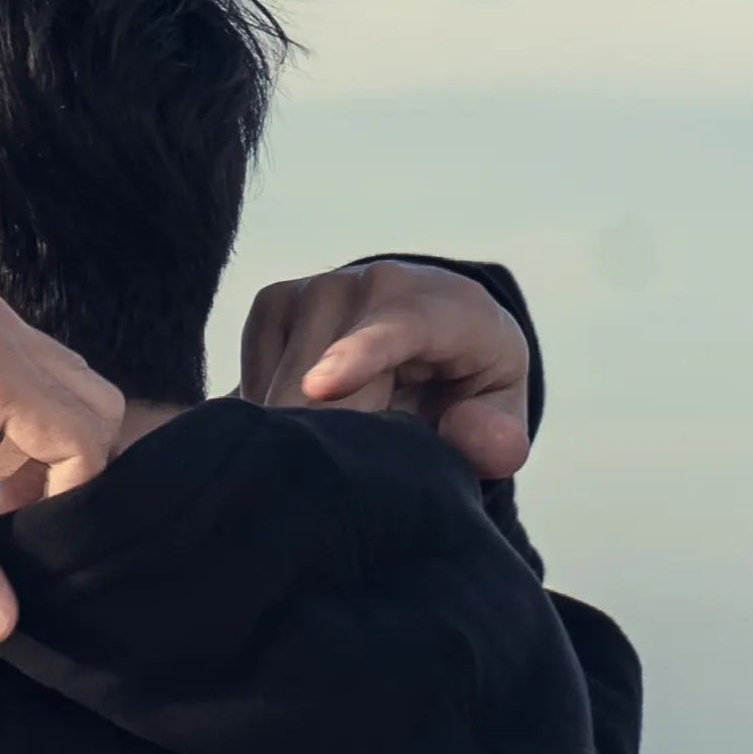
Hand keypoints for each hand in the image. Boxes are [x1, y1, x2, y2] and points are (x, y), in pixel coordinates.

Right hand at [233, 259, 531, 481]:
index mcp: (448, 308)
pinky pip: (256, 377)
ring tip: (342, 438)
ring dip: (303, 431)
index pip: (399, 328)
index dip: (357, 355)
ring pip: (285, 383)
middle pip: (330, 380)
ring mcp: (322, 286)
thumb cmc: (465, 387)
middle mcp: (380, 282)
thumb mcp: (496, 419)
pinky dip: (272, 411)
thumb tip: (469, 434)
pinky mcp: (276, 300)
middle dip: (334, 438)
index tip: (318, 387)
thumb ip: (496, 438)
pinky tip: (309, 413)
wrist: (428, 339)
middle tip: (360, 471)